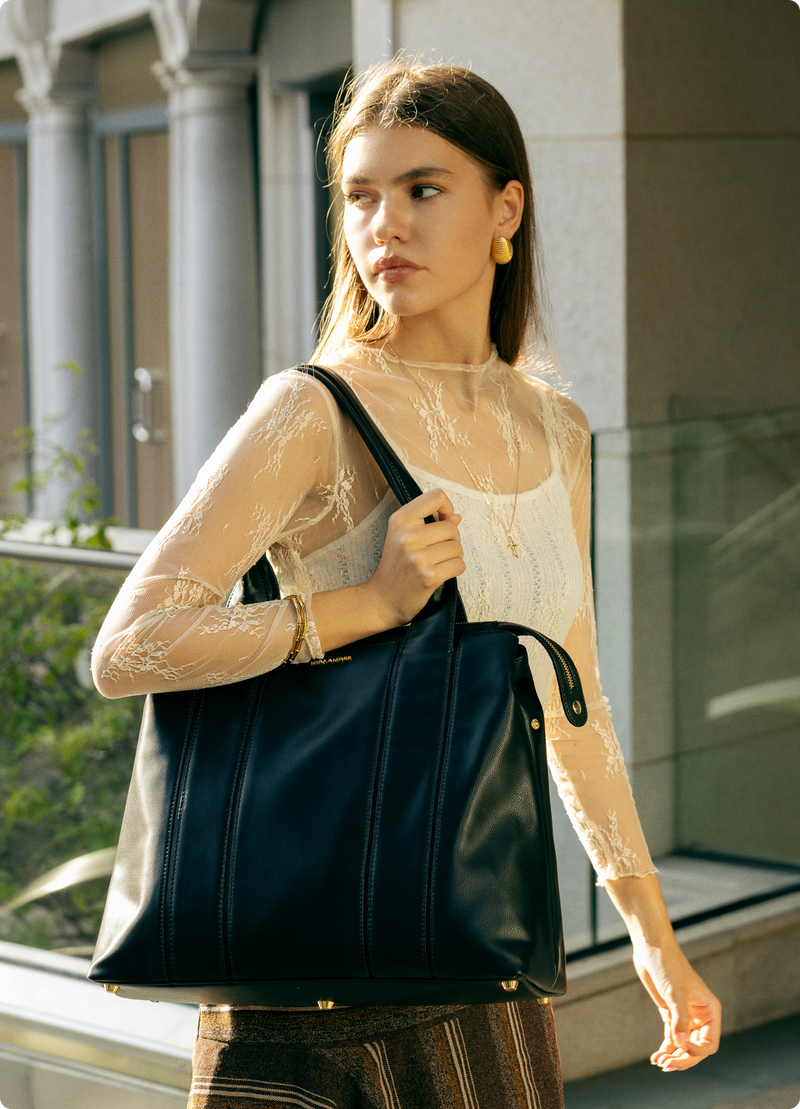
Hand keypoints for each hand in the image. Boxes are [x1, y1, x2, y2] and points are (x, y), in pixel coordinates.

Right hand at [365, 487, 464, 626]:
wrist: (382, 599)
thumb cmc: (396, 566)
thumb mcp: (404, 536)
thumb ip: (430, 522)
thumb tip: (456, 517)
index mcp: (400, 520)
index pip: (437, 496)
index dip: (446, 507)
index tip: (442, 520)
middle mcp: (408, 536)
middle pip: (452, 527)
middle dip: (451, 540)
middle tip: (436, 550)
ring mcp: (418, 557)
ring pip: (458, 547)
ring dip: (453, 556)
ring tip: (436, 563)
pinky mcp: (428, 577)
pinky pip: (459, 565)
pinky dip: (454, 570)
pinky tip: (440, 573)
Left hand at [632, 939, 720, 1071]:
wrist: (652, 950)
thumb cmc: (668, 966)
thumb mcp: (674, 992)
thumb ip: (679, 1019)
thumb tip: (680, 1046)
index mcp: (710, 1010)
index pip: (710, 1043)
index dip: (697, 1051)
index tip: (681, 1048)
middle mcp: (701, 1016)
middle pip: (697, 1048)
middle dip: (683, 1059)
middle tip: (666, 1066)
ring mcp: (686, 1016)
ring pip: (684, 1045)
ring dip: (673, 1056)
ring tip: (659, 1062)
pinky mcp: (672, 1013)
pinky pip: (673, 1037)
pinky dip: (666, 1048)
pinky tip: (656, 1057)